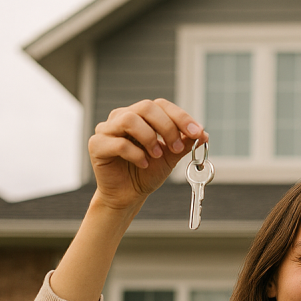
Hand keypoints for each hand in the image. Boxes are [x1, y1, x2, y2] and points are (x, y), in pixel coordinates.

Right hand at [89, 98, 207, 211]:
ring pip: (129, 120)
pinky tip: (143, 164)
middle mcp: (122, 117)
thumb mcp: (171, 157)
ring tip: (157, 155)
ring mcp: (107, 129)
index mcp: (141, 116)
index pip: (161, 105)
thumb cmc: (147, 172)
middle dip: (167, 127)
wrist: (128, 195)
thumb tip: (203, 133)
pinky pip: (117, 142)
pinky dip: (135, 154)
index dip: (181, 117)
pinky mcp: (97, 145)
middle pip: (146, 107)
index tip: (198, 132)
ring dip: (149, 138)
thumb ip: (184, 143)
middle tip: (176, 148)